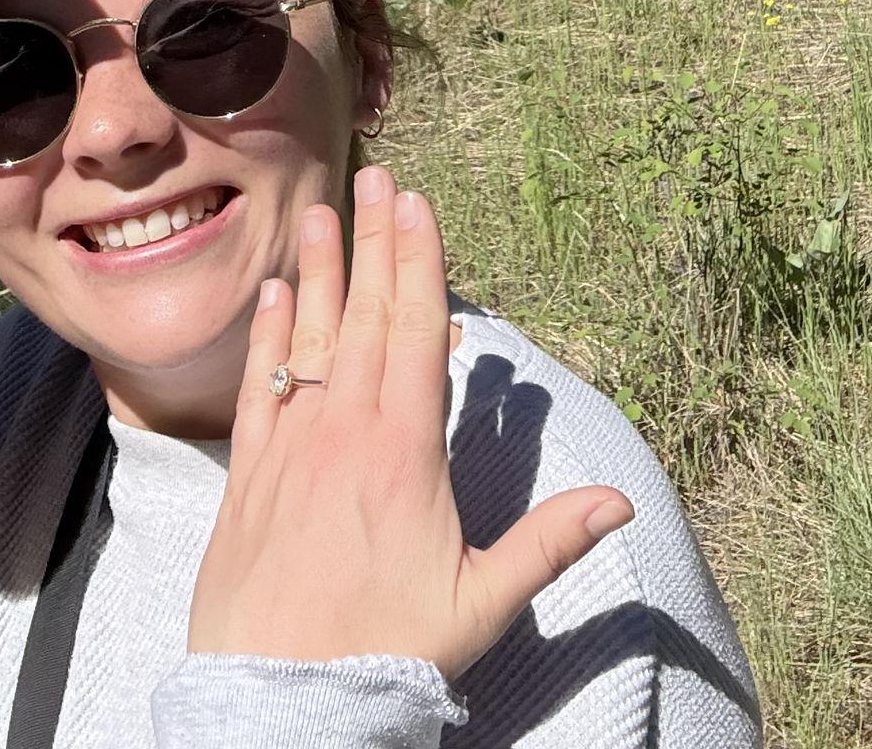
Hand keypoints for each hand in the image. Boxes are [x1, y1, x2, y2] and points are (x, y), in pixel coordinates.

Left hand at [188, 164, 634, 678]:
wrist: (277, 705)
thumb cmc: (384, 655)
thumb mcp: (481, 605)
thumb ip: (549, 544)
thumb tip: (621, 502)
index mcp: (405, 450)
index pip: (417, 333)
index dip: (421, 262)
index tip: (421, 204)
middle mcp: (345, 432)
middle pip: (365, 316)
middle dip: (375, 241)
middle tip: (378, 176)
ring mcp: (292, 449)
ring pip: (307, 339)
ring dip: (318, 272)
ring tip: (322, 212)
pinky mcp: (249, 478)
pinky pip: (258, 389)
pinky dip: (265, 338)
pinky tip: (271, 297)